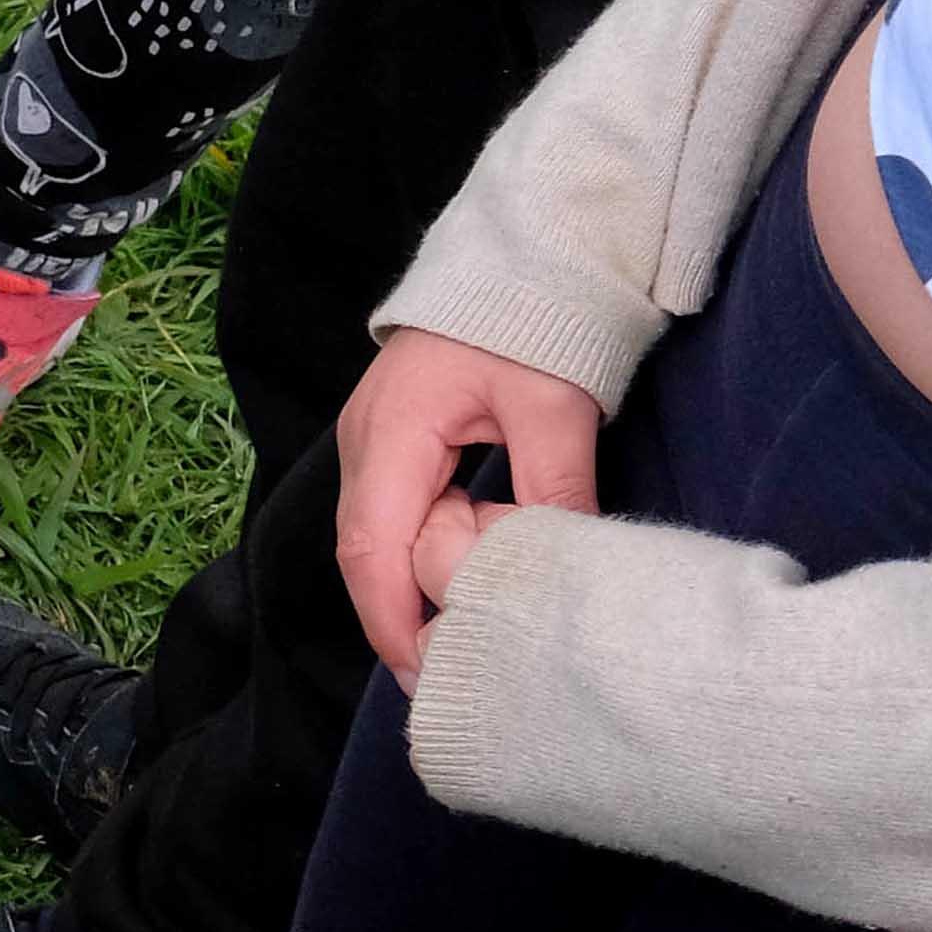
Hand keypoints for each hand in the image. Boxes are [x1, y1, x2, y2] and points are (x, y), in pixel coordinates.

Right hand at [336, 325, 598, 677]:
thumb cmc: (529, 318)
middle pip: (364, 556)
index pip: (372, 550)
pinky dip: (421, 557)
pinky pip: (395, 517)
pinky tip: (459, 581)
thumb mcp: (554, 404)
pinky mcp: (395, 442)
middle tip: (448, 676)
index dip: (393, 619)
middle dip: (399, 620)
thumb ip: (554, 484)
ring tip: (460, 639)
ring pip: (377, 540)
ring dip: (412, 590)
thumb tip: (567, 564)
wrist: (520, 255)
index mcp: (391, 435)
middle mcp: (365, 445)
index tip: (426, 671)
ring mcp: (373, 443)